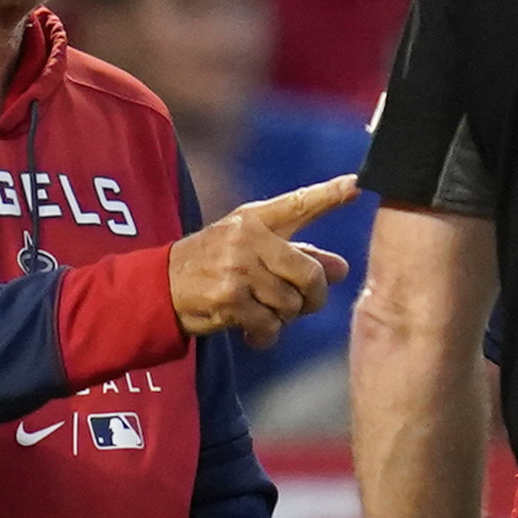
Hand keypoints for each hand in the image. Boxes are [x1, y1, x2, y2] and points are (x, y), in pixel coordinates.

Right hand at [171, 172, 358, 347]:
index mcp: (254, 219)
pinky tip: (252, 330)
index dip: (329, 195)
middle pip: (310, 275)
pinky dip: (266, 334)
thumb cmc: (212, 265)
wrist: (160, 287)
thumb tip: (341, 269)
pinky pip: (270, 325)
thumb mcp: (249, 249)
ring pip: (291, 305)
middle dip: (313, 297)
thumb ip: (297, 255)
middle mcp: (247, 238)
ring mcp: (238, 268)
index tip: (357, 184)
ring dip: (283, 318)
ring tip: (263, 312)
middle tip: (301, 304)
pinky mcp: (229, 298)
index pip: (298, 205)